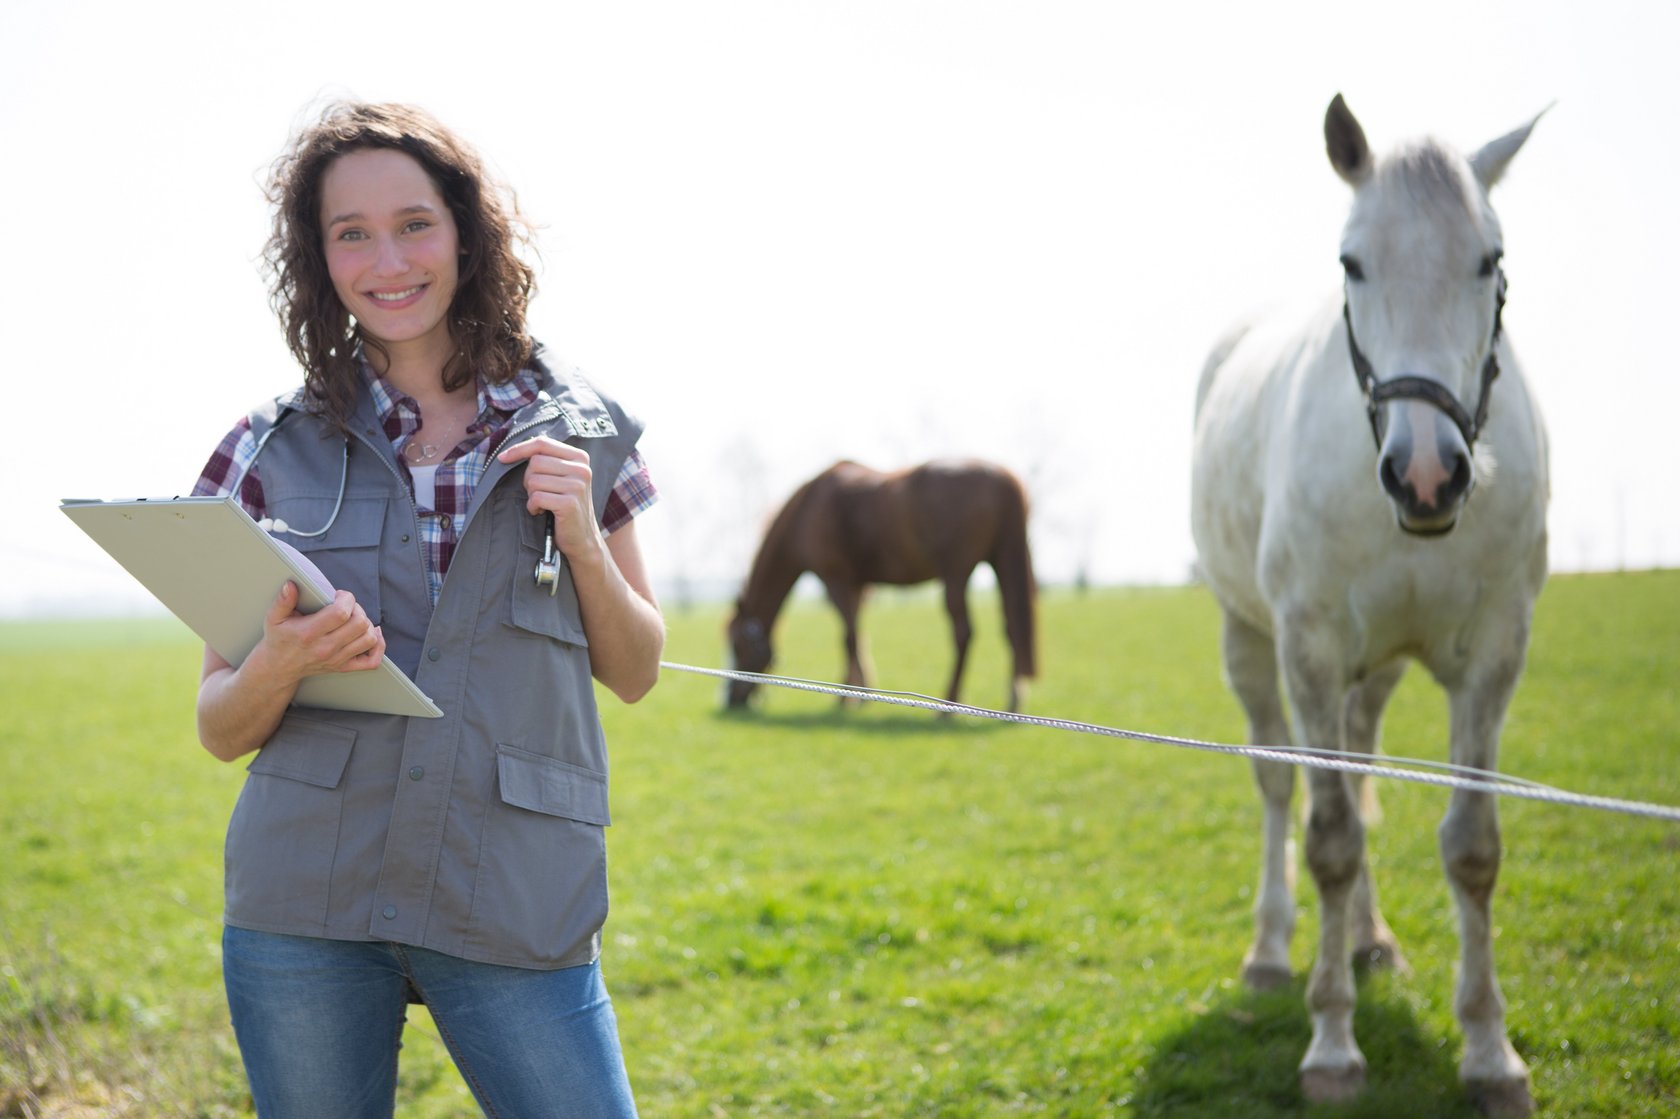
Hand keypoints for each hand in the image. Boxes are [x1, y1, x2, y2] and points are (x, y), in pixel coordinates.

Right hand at [260, 581, 384, 678]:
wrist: (279, 668)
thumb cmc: (279, 639)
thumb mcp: (274, 618)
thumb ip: (283, 601)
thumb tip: (291, 585)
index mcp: (309, 633)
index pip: (340, 613)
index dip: (346, 599)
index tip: (339, 595)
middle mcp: (325, 648)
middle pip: (360, 624)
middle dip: (357, 609)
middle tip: (347, 606)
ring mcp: (337, 659)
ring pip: (369, 639)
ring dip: (367, 624)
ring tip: (354, 618)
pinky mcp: (343, 667)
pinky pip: (372, 661)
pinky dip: (378, 646)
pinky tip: (372, 634)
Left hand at [497, 435, 601, 562]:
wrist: (582, 538)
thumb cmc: (565, 506)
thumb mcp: (561, 478)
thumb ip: (547, 460)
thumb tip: (511, 450)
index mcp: (580, 457)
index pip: (543, 443)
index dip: (519, 449)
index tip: (502, 458)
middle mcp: (582, 469)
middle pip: (535, 462)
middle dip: (528, 479)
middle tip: (538, 493)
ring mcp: (577, 486)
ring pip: (534, 480)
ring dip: (532, 495)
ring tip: (543, 504)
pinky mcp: (570, 503)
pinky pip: (536, 497)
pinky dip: (533, 507)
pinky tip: (542, 512)